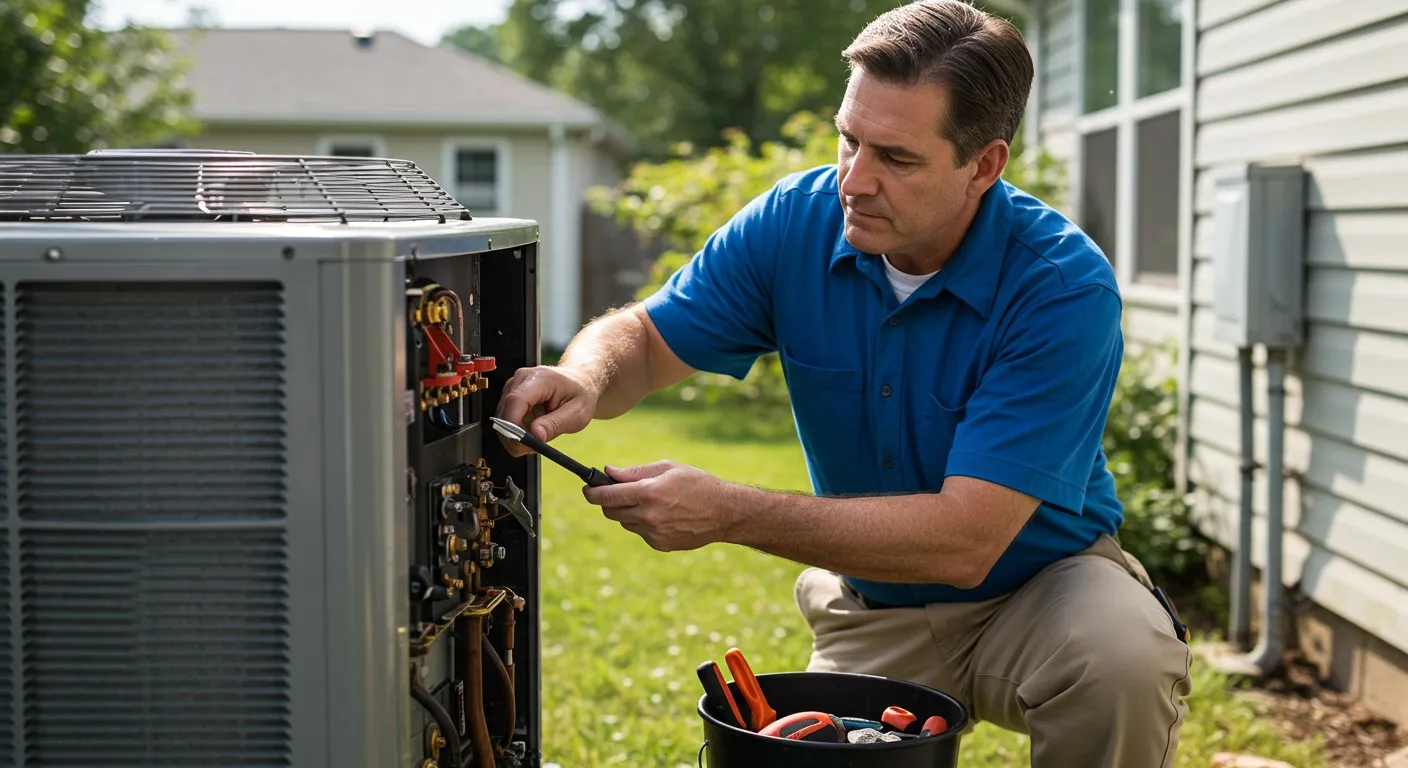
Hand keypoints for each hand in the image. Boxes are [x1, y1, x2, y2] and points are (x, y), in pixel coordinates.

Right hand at [495, 365, 597, 455]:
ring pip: (503, 419)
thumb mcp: (577, 414)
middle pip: (505, 412)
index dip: (514, 425)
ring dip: (516, 435)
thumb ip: (555, 425)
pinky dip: (516, 431)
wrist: (580, 383)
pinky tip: (532, 431)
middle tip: (534, 447)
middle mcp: (522, 379)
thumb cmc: (580, 394)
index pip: (516, 401)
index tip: (524, 443)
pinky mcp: (510, 396)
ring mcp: (514, 386)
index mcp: (541, 379)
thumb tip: (535, 435)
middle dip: (516, 436)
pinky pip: (506, 419)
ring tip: (538, 436)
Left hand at [583, 461, 739, 551]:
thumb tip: (608, 472)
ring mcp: (653, 534)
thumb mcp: (667, 468)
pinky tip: (663, 515)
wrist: (724, 512)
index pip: (607, 496)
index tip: (587, 488)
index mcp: (649, 493)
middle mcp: (648, 516)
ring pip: (625, 522)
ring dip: (627, 511)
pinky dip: (643, 523)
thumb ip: (634, 472)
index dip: (592, 492)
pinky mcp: (659, 545)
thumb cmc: (697, 484)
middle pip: (611, 512)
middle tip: (616, 492)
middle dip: (608, 502)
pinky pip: (640, 532)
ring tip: (649, 501)